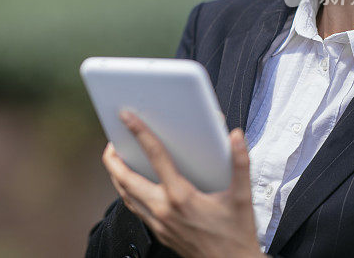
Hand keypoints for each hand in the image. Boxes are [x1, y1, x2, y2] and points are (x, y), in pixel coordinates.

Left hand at [101, 109, 264, 257]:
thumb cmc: (236, 235)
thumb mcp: (242, 197)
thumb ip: (240, 163)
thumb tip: (235, 137)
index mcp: (181, 197)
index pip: (156, 156)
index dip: (140, 133)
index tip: (128, 118)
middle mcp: (164, 210)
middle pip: (125, 180)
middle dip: (112, 158)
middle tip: (111, 140)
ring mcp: (159, 224)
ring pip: (126, 197)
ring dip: (116, 177)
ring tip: (115, 160)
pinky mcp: (160, 234)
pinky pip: (135, 210)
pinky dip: (128, 193)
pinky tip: (132, 185)